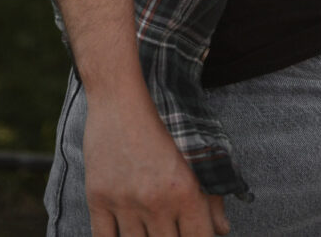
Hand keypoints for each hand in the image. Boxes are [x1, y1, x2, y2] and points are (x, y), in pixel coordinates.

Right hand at [85, 87, 228, 236]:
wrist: (120, 97)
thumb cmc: (164, 121)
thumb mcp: (196, 154)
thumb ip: (212, 195)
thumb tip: (223, 231)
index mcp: (185, 189)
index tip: (192, 234)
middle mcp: (156, 200)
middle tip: (169, 228)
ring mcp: (124, 201)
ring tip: (151, 229)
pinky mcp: (98, 198)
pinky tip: (125, 234)